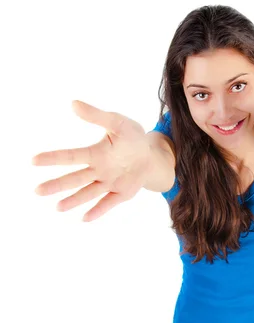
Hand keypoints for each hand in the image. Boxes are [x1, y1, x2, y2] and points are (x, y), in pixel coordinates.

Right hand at [32, 100, 150, 221]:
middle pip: (75, 179)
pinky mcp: (121, 193)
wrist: (151, 156)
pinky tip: (84, 218)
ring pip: (88, 193)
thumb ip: (97, 116)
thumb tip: (73, 103)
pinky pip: (108, 203)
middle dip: (57, 185)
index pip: (71, 156)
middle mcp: (98, 170)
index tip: (34, 160)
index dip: (53, 158)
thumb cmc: (132, 137)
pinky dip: (98, 210)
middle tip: (38, 191)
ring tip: (57, 207)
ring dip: (73, 200)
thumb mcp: (118, 122)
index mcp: (95, 153)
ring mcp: (109, 183)